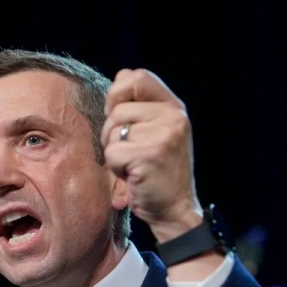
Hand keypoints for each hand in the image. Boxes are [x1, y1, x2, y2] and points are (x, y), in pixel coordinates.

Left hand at [101, 68, 202, 241]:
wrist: (175, 210)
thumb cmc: (158, 173)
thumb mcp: (158, 132)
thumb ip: (141, 107)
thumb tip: (117, 80)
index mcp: (174, 107)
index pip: (136, 76)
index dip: (117, 92)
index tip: (117, 114)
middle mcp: (173, 116)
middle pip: (117, 107)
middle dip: (111, 131)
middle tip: (127, 150)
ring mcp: (164, 135)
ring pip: (112, 130)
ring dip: (114, 151)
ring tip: (133, 164)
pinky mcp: (150, 154)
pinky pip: (112, 152)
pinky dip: (115, 167)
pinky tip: (132, 175)